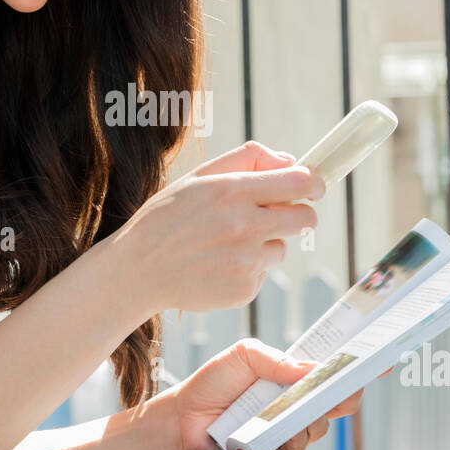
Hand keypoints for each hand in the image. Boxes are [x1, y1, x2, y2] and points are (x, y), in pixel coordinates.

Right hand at [108, 141, 323, 314]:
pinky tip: (217, 264)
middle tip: (278, 214)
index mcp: (232, 191)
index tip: (311, 186)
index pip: (300, 182)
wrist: (137, 270)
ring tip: (226, 243)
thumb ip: (248, 159)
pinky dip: (247, 268)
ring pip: (282, 247)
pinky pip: (263, 273)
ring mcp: (245, 262)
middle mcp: (244, 226)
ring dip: (265, 243)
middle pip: (305, 218)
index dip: (312, 182)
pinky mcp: (244, 289)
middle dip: (298, 213)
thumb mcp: (199, 177)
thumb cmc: (167, 217)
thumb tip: (291, 161)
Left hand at [158, 338, 365, 449]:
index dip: (359, 370)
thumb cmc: (213, 384)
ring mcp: (287, 434)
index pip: (333, 375)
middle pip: (336, 404)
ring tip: (299, 404)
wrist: (180, 420)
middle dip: (344, 393)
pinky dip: (287, 437)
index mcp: (294, 380)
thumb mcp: (244, 356)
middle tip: (345, 384)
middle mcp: (296, 408)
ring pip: (316, 428)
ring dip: (310, 416)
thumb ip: (278, 360)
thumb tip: (314, 368)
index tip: (382, 359)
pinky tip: (276, 429)